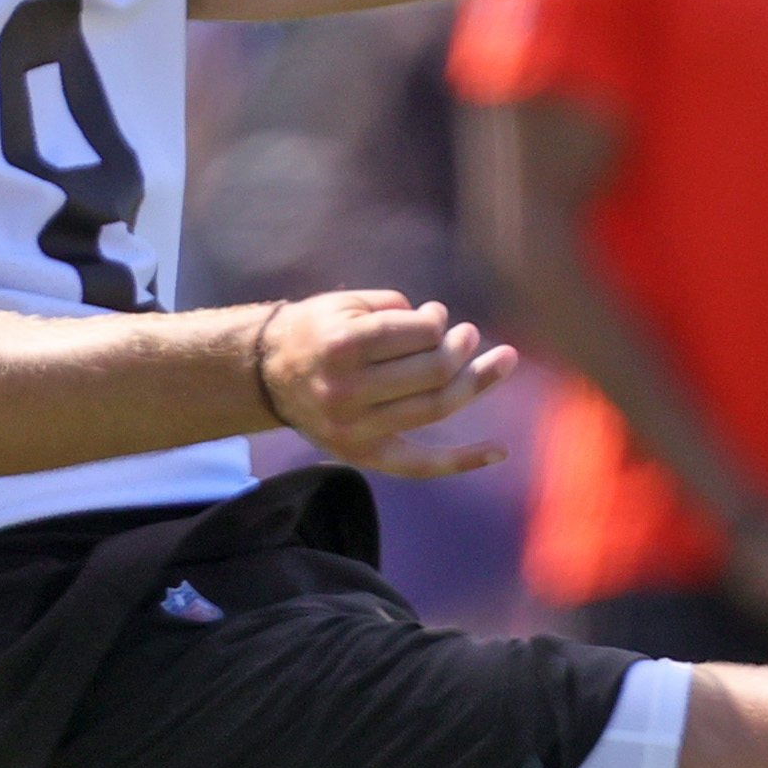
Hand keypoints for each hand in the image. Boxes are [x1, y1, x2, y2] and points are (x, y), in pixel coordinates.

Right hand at [256, 289, 519, 479]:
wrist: (266, 376)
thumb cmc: (315, 332)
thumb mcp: (346, 303)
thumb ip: (395, 308)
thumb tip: (442, 325)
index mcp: (343, 347)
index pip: (418, 334)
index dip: (438, 321)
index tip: (436, 315)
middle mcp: (349, 391)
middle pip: (434, 373)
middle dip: (462, 348)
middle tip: (470, 333)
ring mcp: (356, 429)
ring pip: (436, 409)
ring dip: (476, 383)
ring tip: (500, 360)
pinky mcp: (364, 454)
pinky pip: (421, 464)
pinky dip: (463, 460)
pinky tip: (498, 451)